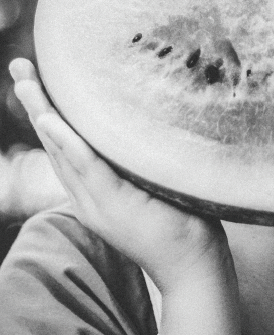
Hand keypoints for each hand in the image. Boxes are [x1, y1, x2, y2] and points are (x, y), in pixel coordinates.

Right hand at [9, 58, 230, 293]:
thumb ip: (138, 160)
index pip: (64, 144)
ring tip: (27, 82)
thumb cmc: (183, 222)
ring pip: (63, 151)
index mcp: (94, 191)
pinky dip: (68, 144)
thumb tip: (146, 118)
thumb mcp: (154, 184)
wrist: (193, 269)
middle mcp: (88, 197)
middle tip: (19, 65)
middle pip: (55, 142)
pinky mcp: (115, 206)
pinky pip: (88, 168)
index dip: (47, 110)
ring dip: (44, 114)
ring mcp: (98, 203)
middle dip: (36, 103)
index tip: (34, 77)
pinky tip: (52, 121)